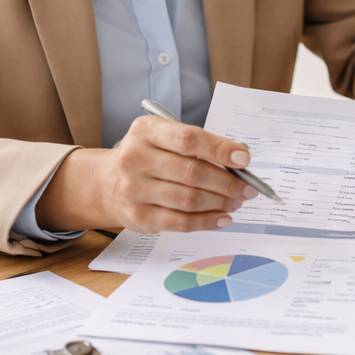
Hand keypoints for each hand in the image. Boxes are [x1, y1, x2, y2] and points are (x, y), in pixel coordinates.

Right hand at [38, 115, 256, 232]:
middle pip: (192, 172)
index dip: (220, 149)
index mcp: (146, 132)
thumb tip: (239, 159)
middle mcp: (136, 158)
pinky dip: (207, 221)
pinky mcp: (138, 216)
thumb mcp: (163, 137)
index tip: (244, 158)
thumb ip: (196, 144)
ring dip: (220, 202)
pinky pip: (180, 222)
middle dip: (227, 182)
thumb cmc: (146, 156)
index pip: (188, 139)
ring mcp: (134, 189)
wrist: (105, 182)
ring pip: (189, 199)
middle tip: (248, 187)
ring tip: (237, 201)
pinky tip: (223, 218)